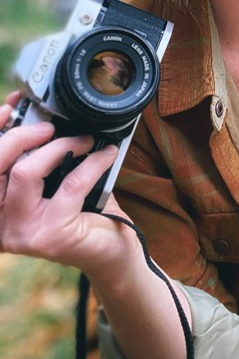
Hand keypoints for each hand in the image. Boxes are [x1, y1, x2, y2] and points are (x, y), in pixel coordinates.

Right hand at [0, 93, 124, 274]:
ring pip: (26, 173)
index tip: (10, 107)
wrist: (109, 251)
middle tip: (51, 127)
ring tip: (84, 139)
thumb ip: (40, 157)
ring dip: (58, 147)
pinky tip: (107, 155)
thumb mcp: (54, 182)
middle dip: (23, 135)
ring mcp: (22, 231)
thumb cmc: (80, 211)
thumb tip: (42, 116)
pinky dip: (92, 163)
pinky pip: (71, 185)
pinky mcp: (51, 235)